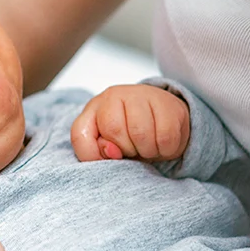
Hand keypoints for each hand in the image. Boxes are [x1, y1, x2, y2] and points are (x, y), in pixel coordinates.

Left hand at [71, 84, 189, 161]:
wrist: (164, 117)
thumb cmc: (130, 134)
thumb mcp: (105, 146)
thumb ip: (94, 152)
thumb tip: (111, 151)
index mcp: (95, 107)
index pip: (80, 134)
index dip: (92, 153)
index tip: (110, 155)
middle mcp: (115, 95)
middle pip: (115, 131)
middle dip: (126, 150)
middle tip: (134, 148)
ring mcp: (143, 95)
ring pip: (141, 135)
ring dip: (148, 151)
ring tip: (148, 146)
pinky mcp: (169, 104)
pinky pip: (166, 138)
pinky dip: (166, 150)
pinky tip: (162, 143)